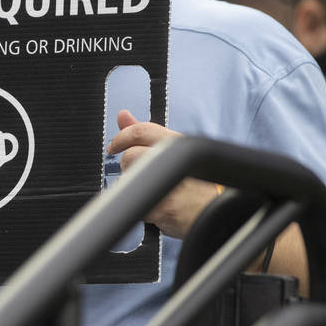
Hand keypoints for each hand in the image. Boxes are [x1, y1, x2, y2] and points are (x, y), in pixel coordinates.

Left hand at [106, 109, 217, 238]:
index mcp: (176, 142)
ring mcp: (170, 184)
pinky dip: (138, 207)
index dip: (121, 137)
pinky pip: (134, 203)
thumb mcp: (173, 149)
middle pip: (130, 156)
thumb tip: (122, 115)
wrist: (212, 211)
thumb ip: (144, 132)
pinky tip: (153, 206)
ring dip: (132, 186)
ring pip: (128, 179)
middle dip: (127, 166)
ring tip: (151, 190)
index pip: (141, 130)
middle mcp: (175, 159)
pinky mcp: (163, 207)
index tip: (113, 147)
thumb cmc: (191, 180)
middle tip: (137, 173)